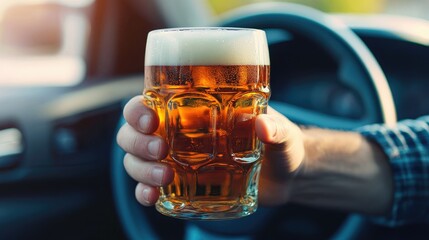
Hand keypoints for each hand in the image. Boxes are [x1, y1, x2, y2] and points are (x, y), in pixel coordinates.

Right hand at [116, 95, 305, 205]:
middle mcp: (175, 132)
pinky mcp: (181, 185)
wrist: (285, 175)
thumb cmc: (279, 144)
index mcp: (191, 110)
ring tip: (165, 177)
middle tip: (161, 150)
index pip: (149, 103)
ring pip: (135, 160)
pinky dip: (144, 192)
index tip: (151, 120)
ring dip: (141, 168)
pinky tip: (152, 197)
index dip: (138, 110)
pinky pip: (149, 187)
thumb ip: (277, 130)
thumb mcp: (282, 135)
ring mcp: (175, 160)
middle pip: (132, 133)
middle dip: (137, 142)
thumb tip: (263, 126)